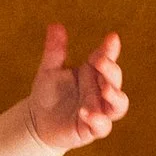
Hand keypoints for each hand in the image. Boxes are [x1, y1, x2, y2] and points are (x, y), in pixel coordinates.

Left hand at [25, 24, 127, 149]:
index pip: (106, 59)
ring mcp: (99, 111)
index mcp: (93, 73)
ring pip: (118, 106)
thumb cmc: (48, 93)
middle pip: (115, 81)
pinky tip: (85, 113)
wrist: (37, 121)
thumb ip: (55, 50)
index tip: (112, 38)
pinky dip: (98, 121)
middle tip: (101, 61)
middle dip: (111, 71)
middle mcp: (100, 92)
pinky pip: (102, 128)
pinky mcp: (91, 129)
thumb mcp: (49, 70)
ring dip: (115, 97)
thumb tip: (55, 25)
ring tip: (105, 90)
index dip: (111, 49)